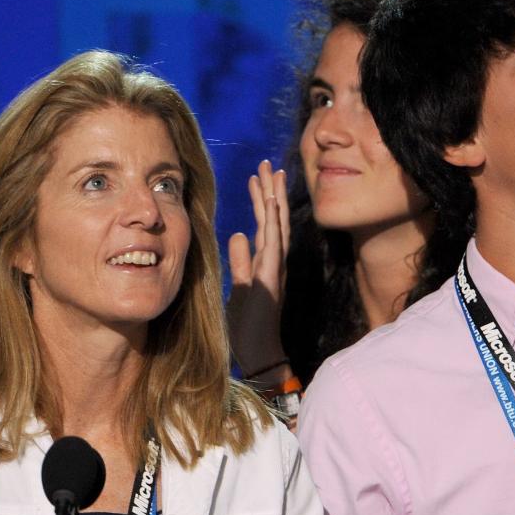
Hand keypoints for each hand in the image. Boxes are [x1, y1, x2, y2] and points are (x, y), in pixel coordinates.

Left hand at [226, 160, 290, 376]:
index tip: (258, 178)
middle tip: (267, 163)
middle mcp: (275, 262)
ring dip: (274, 199)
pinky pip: (273, 244)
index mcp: (267, 263)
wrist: (259, 351)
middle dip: (271, 190)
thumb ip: (241, 261)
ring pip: (277, 225)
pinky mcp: (271, 277)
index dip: (262, 200)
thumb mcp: (241, 286)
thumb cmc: (250, 324)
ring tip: (270, 173)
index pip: (266, 225)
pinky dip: (273, 222)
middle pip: (275, 219)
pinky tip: (271, 204)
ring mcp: (276, 268)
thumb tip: (237, 235)